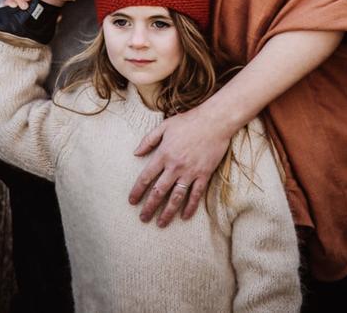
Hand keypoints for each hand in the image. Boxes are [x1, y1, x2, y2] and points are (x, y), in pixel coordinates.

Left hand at [129, 105, 230, 226]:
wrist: (214, 121)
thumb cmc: (188, 121)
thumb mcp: (164, 126)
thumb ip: (148, 140)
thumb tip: (135, 153)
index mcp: (163, 154)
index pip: (146, 177)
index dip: (137, 191)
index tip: (132, 201)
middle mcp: (175, 166)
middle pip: (159, 191)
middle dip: (149, 207)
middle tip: (143, 218)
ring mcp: (190, 172)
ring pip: (176, 197)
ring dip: (167, 212)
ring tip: (161, 224)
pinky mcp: (204, 175)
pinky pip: (196, 195)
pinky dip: (190, 207)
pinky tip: (184, 217)